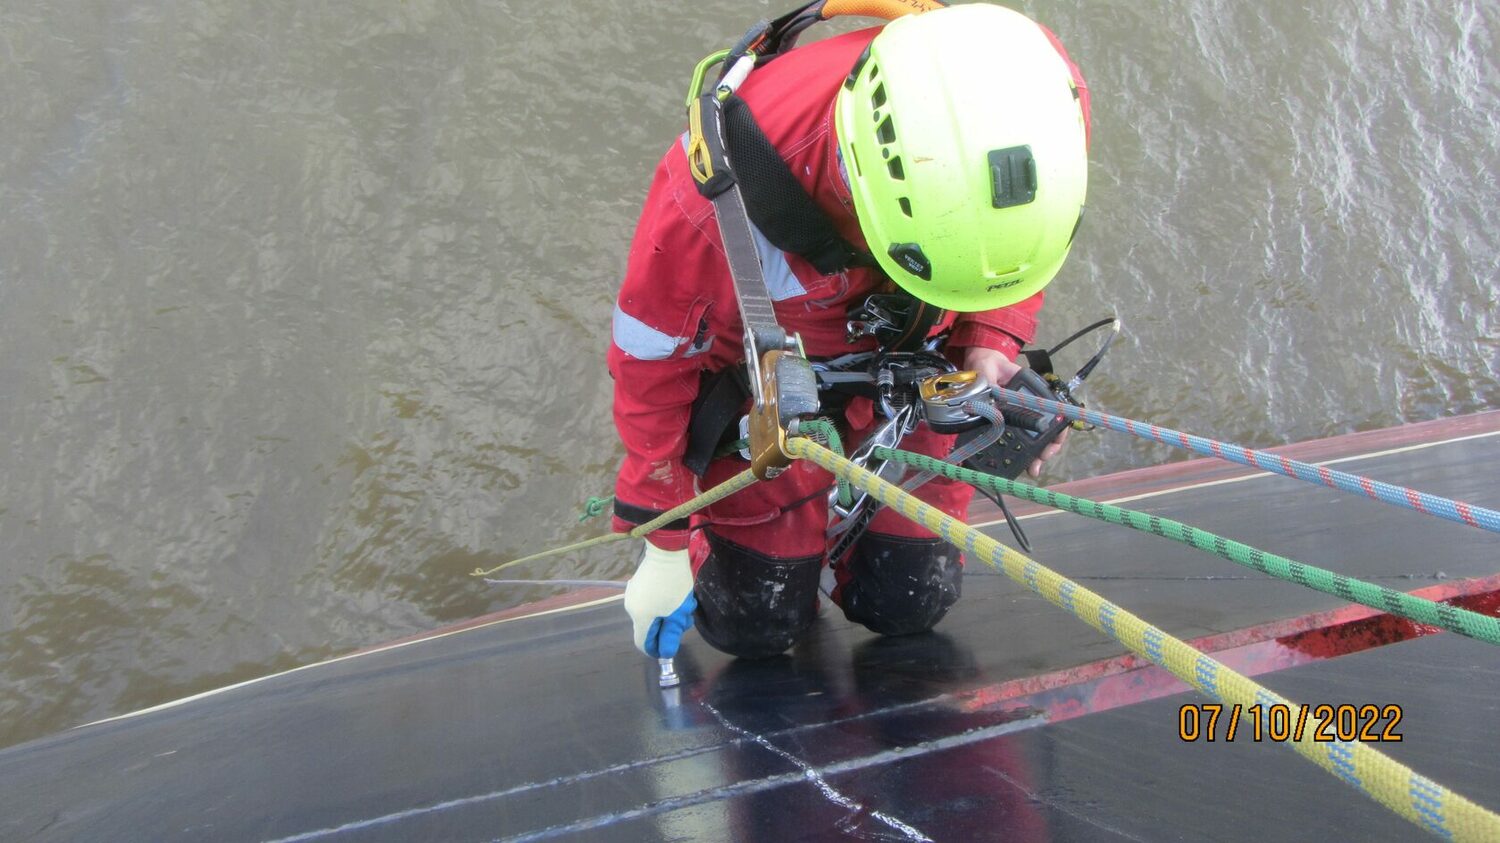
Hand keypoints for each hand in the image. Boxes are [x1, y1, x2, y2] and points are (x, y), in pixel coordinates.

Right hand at [624, 542, 696, 657]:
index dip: (656, 649)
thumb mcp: (678, 612)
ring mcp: (632, 594)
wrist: (666, 549)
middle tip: (686, 617)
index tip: (671, 644)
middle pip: (649, 628)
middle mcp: (631, 608)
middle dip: (668, 627)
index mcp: (640, 617)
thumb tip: (665, 652)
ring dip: (668, 614)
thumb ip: (671, 634)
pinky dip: (663, 603)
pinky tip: (676, 593)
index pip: (643, 643)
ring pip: (651, 614)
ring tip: (685, 602)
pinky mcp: (637, 584)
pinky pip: (650, 602)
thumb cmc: (673, 583)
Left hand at [961, 346, 1068, 478]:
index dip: (1058, 431)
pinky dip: (1016, 453)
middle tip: (1039, 463)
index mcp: (1033, 393)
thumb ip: (990, 384)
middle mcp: (1030, 407)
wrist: (979, 366)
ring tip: (1031, 469)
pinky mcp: (1005, 423)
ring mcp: (1018, 416)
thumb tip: (992, 407)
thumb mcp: (990, 370)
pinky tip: (1014, 464)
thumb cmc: (989, 364)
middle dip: (1045, 450)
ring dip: (1033, 455)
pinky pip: (1013, 440)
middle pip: (1046, 432)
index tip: (1052, 444)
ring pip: (1032, 439)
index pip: (1054, 413)